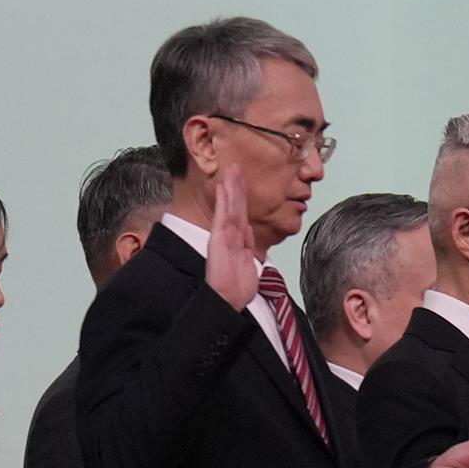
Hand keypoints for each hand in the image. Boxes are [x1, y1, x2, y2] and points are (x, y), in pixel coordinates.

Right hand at [203, 162, 260, 309]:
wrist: (227, 301)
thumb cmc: (237, 288)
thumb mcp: (249, 264)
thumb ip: (249, 246)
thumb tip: (250, 230)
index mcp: (238, 241)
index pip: (241, 215)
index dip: (241, 198)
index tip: (242, 182)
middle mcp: (230, 236)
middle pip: (235, 207)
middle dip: (236, 186)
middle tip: (236, 167)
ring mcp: (223, 236)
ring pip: (229, 207)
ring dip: (230, 187)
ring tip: (231, 169)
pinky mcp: (218, 239)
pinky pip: (222, 216)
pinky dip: (222, 201)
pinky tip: (222, 187)